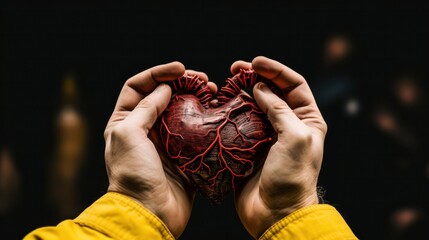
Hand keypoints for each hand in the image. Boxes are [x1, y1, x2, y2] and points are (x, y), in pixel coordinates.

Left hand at [103, 62, 214, 237]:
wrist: (150, 213)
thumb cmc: (133, 174)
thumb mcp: (129, 134)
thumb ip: (146, 108)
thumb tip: (165, 89)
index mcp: (125, 122)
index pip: (138, 87)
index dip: (158, 73)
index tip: (181, 69)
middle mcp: (145, 129)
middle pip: (163, 96)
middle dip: (182, 83)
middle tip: (202, 79)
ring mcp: (166, 142)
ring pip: (182, 111)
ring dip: (197, 98)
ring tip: (213, 91)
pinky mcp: (184, 155)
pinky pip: (196, 131)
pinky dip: (206, 119)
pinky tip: (215, 113)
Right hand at [233, 56, 327, 237]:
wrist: (275, 213)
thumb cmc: (292, 177)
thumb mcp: (295, 137)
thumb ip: (278, 109)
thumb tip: (260, 88)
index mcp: (307, 120)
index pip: (294, 85)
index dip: (276, 70)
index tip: (255, 62)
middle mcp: (288, 124)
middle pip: (272, 91)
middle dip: (256, 76)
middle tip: (236, 68)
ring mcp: (267, 135)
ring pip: (254, 104)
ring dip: (241, 91)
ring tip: (227, 81)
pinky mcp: (248, 146)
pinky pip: (240, 122)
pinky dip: (231, 111)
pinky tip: (222, 103)